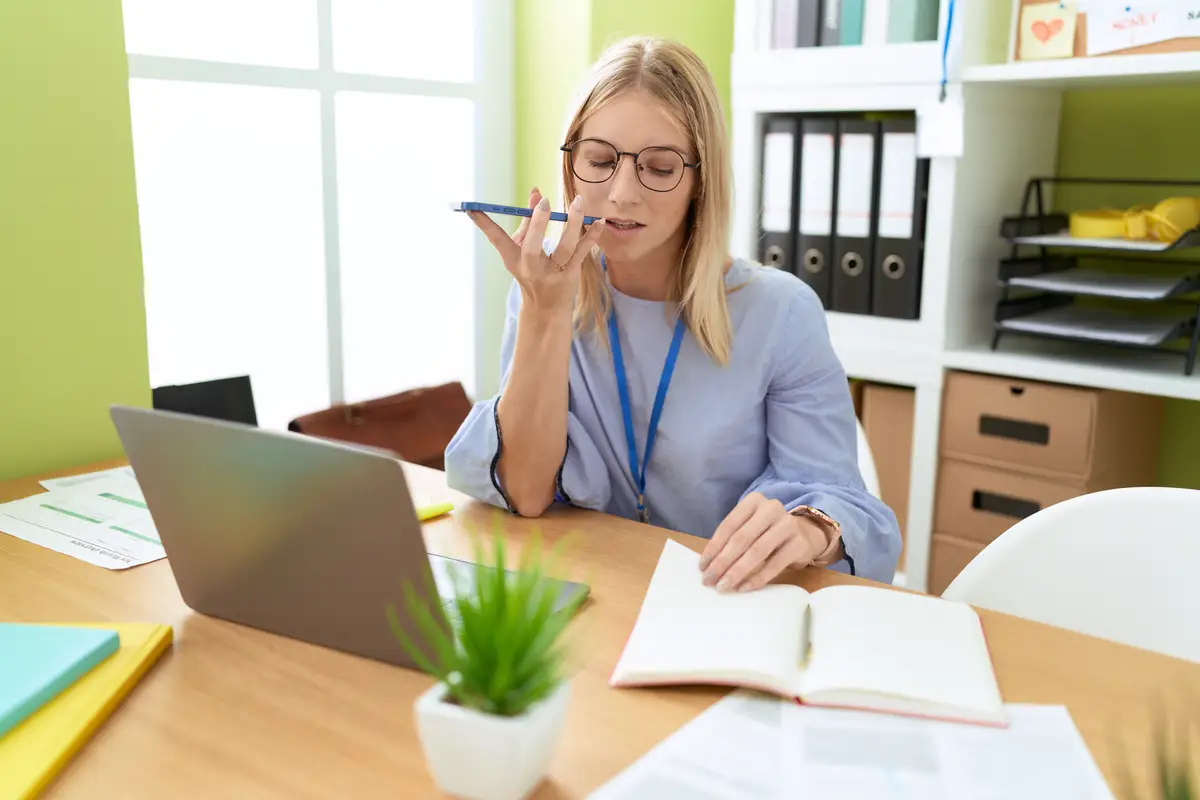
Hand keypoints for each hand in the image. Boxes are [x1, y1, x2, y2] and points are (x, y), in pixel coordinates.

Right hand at [467, 187, 605, 314]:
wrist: (546, 307)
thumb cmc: (532, 270)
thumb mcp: (523, 248)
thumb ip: (529, 219)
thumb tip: (537, 192)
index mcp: (513, 260)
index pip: (496, 239)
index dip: (484, 224)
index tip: (473, 209)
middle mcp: (531, 268)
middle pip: (532, 247)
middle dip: (538, 224)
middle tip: (544, 201)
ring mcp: (552, 273)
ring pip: (564, 248)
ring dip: (572, 223)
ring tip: (577, 202)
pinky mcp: (570, 275)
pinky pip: (582, 253)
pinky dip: (591, 236)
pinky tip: (599, 221)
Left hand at [698, 493, 825, 592]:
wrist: (805, 535)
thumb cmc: (767, 533)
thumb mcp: (749, 528)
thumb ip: (731, 540)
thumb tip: (707, 566)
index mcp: (753, 501)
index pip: (728, 525)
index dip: (713, 548)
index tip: (702, 567)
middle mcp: (771, 508)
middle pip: (741, 539)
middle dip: (722, 562)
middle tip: (709, 580)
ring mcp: (787, 525)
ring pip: (757, 551)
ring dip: (737, 571)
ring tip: (724, 586)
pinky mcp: (799, 544)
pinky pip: (774, 564)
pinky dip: (757, 578)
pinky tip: (744, 588)